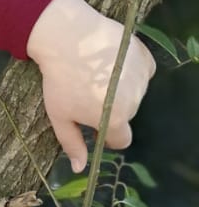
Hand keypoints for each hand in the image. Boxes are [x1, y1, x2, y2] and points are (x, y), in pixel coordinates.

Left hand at [25, 0, 155, 173]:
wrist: (68, 37)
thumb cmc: (59, 81)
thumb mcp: (60, 117)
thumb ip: (73, 144)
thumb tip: (80, 168)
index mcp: (115, 120)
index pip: (121, 140)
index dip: (106, 135)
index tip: (92, 123)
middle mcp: (135, 101)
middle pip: (126, 116)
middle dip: (110, 110)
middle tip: (88, 93)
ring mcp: (142, 79)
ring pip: (135, 94)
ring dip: (121, 90)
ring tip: (97, 76)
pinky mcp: (145, 58)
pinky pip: (142, 73)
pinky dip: (131, 72)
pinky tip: (111, 65)